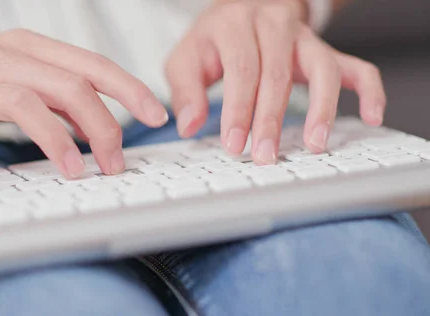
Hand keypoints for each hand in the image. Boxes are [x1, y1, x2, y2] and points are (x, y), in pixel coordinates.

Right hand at [0, 29, 167, 177]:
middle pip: (67, 86)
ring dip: (54, 140)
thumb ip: (63, 96)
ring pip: (21, 103)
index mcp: (31, 49)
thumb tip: (103, 125)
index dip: (129, 90)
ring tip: (74, 171)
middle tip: (114, 164)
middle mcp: (3, 60)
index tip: (155, 115)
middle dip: (102, 128)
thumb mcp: (25, 75)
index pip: (91, 65)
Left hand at [165, 0, 385, 163]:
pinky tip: (372, 116)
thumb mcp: (186, 59)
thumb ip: (186, 91)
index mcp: (235, 26)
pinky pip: (356, 66)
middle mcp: (273, 26)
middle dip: (271, 120)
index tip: (234, 144)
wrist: (244, 7)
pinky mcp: (325, 50)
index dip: (239, 110)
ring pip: (322, 69)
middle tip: (266, 155)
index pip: (242, 70)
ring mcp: (304, 37)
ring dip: (322, 109)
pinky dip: (369, 90)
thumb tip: (189, 126)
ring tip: (315, 143)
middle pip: (278, 74)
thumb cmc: (214, 40)